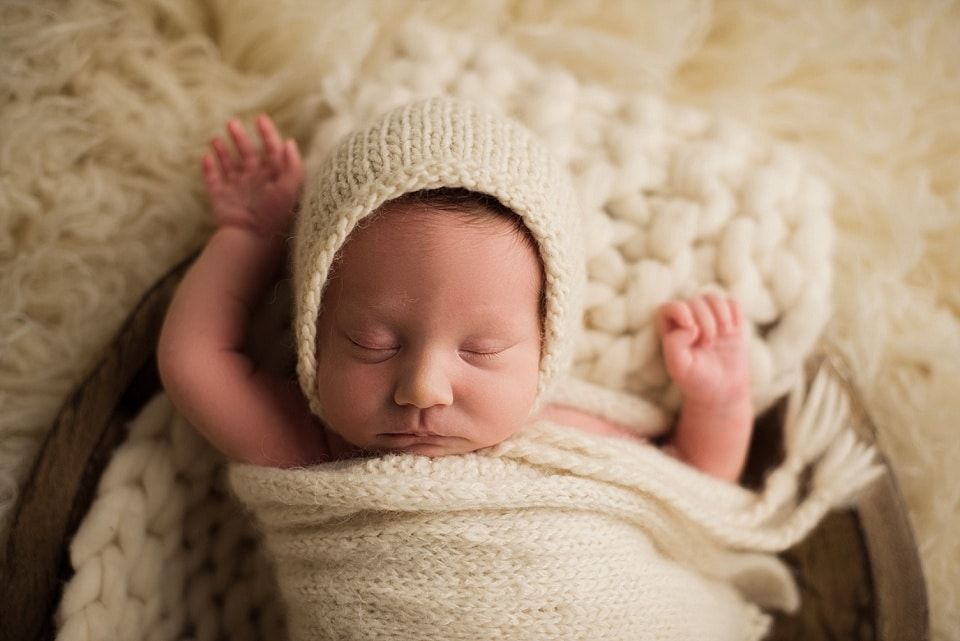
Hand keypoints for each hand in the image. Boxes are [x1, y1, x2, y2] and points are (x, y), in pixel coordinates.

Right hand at [202, 114, 303, 237]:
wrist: (253, 239)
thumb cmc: (276, 216)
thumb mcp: (290, 189)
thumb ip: (292, 166)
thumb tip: (289, 142)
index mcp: (274, 177)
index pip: (272, 150)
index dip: (267, 134)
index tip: (260, 118)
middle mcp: (256, 181)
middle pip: (248, 154)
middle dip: (241, 138)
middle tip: (232, 122)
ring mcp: (238, 189)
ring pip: (229, 165)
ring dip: (223, 151)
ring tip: (217, 138)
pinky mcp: (221, 198)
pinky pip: (213, 180)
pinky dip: (209, 169)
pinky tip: (205, 157)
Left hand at [655, 294, 749, 404]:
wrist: (722, 391)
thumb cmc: (696, 380)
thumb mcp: (680, 368)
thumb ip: (674, 345)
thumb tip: (689, 325)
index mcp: (671, 330)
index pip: (669, 307)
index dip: (681, 311)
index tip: (692, 329)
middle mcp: (688, 320)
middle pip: (695, 301)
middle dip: (705, 321)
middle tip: (708, 344)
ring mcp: (710, 318)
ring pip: (713, 297)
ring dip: (720, 314)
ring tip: (723, 334)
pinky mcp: (729, 320)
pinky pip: (733, 302)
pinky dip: (735, 313)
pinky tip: (734, 329)